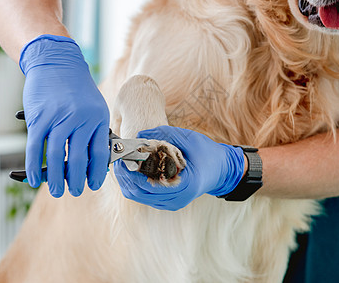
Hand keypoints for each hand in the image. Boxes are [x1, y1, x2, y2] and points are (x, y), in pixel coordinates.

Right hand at [20, 34, 109, 196]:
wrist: (56, 62)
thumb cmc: (76, 88)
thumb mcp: (94, 106)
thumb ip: (94, 131)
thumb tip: (93, 162)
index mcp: (98, 118)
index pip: (99, 153)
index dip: (96, 173)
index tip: (93, 184)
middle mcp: (80, 119)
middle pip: (78, 159)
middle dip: (76, 181)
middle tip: (74, 191)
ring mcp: (59, 118)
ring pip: (56, 157)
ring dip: (56, 178)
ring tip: (57, 190)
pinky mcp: (39, 118)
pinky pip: (36, 148)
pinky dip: (33, 166)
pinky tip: (34, 178)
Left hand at [114, 126, 245, 210]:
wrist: (221, 169)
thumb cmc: (207, 152)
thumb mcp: (188, 138)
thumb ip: (163, 134)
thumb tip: (138, 134)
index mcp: (184, 184)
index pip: (148, 182)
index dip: (131, 171)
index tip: (122, 156)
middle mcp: (177, 198)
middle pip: (139, 192)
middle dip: (124, 175)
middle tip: (116, 158)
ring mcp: (172, 203)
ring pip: (139, 196)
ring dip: (127, 180)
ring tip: (120, 163)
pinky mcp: (169, 203)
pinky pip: (144, 197)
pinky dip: (134, 184)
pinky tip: (130, 170)